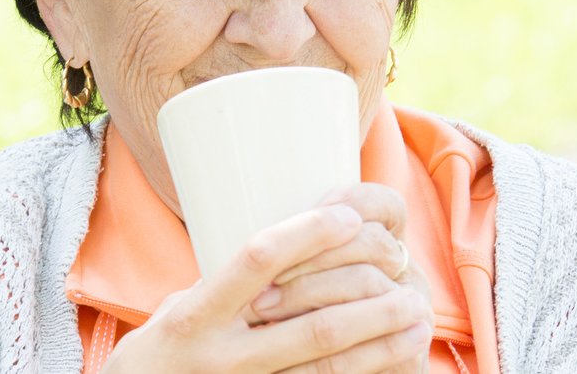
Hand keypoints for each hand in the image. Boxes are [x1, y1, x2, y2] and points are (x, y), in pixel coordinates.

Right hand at [100, 203, 429, 372]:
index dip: (307, 234)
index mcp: (197, 315)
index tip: (348, 216)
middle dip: (371, 302)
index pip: (257, 261)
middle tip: (407, 277)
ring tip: (418, 321)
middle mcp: (224, 355)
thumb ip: (226, 284)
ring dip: (383, 343)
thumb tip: (290, 243)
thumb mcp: (176, 308)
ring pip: (330, 367)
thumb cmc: (158, 352)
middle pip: (315, 326)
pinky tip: (397, 361)